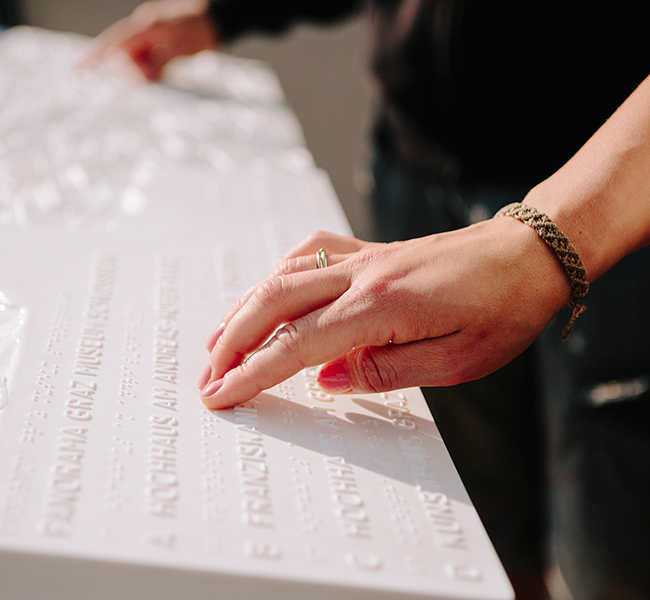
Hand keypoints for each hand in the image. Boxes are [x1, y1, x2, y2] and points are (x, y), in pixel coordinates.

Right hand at [82, 0, 218, 80]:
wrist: (215, 20)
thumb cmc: (200, 30)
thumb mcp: (182, 47)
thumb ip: (161, 60)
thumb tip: (144, 76)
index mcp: (146, 26)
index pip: (115, 41)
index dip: (96, 54)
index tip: (80, 68)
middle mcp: (142, 29)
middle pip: (123, 56)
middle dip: (134, 70)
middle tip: (154, 76)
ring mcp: (147, 35)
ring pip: (133, 60)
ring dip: (144, 71)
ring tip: (164, 66)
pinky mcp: (154, 43)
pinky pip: (144, 60)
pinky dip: (150, 69)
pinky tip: (160, 68)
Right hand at [198, 221, 571, 408]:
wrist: (527, 255)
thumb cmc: (502, 311)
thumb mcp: (455, 361)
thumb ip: (385, 371)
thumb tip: (326, 379)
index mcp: (381, 307)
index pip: (296, 345)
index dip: (251, 372)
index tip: (219, 395)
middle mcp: (360, 275)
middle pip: (272, 304)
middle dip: (230, 343)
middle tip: (206, 377)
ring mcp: (361, 257)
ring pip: (281, 277)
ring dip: (242, 311)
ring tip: (216, 343)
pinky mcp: (366, 250)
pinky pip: (305, 254)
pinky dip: (274, 278)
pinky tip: (263, 295)